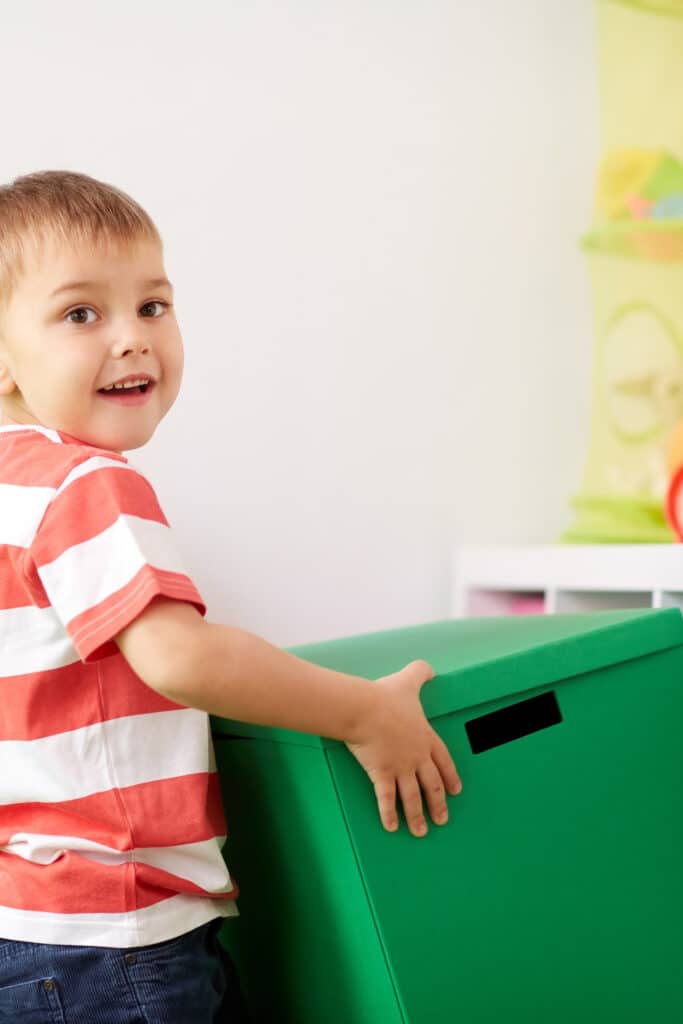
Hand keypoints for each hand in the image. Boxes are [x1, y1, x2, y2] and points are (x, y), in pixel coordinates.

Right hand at [345, 659, 461, 837]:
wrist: (367, 709)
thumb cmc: (387, 696)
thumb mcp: (408, 680)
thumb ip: (420, 673)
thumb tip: (429, 668)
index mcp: (424, 737)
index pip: (443, 760)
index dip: (450, 776)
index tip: (455, 791)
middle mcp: (416, 756)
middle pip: (431, 785)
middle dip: (438, 803)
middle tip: (442, 819)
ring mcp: (400, 768)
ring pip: (412, 797)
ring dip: (417, 815)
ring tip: (421, 832)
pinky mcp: (382, 774)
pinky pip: (386, 799)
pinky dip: (389, 815)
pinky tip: (391, 828)